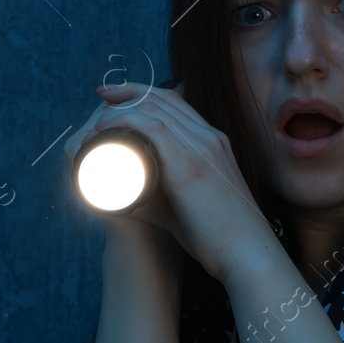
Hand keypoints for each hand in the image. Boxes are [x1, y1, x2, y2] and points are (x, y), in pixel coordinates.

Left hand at [63, 80, 272, 284]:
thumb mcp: (190, 208)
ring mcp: (202, 146)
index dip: (146, 93)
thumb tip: (127, 204)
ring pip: (155, 107)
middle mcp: (210, 137)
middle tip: (102, 96)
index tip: (118, 99)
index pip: (178, 102)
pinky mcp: (190, 163)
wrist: (246, 251)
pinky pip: (152, 126)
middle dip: (129, 91)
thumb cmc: (218, 237)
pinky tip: (106, 127)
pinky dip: (125, 121)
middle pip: (164, 97)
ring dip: (122, 106)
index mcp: (214, 143)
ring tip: (98, 120)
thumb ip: (161, 202)